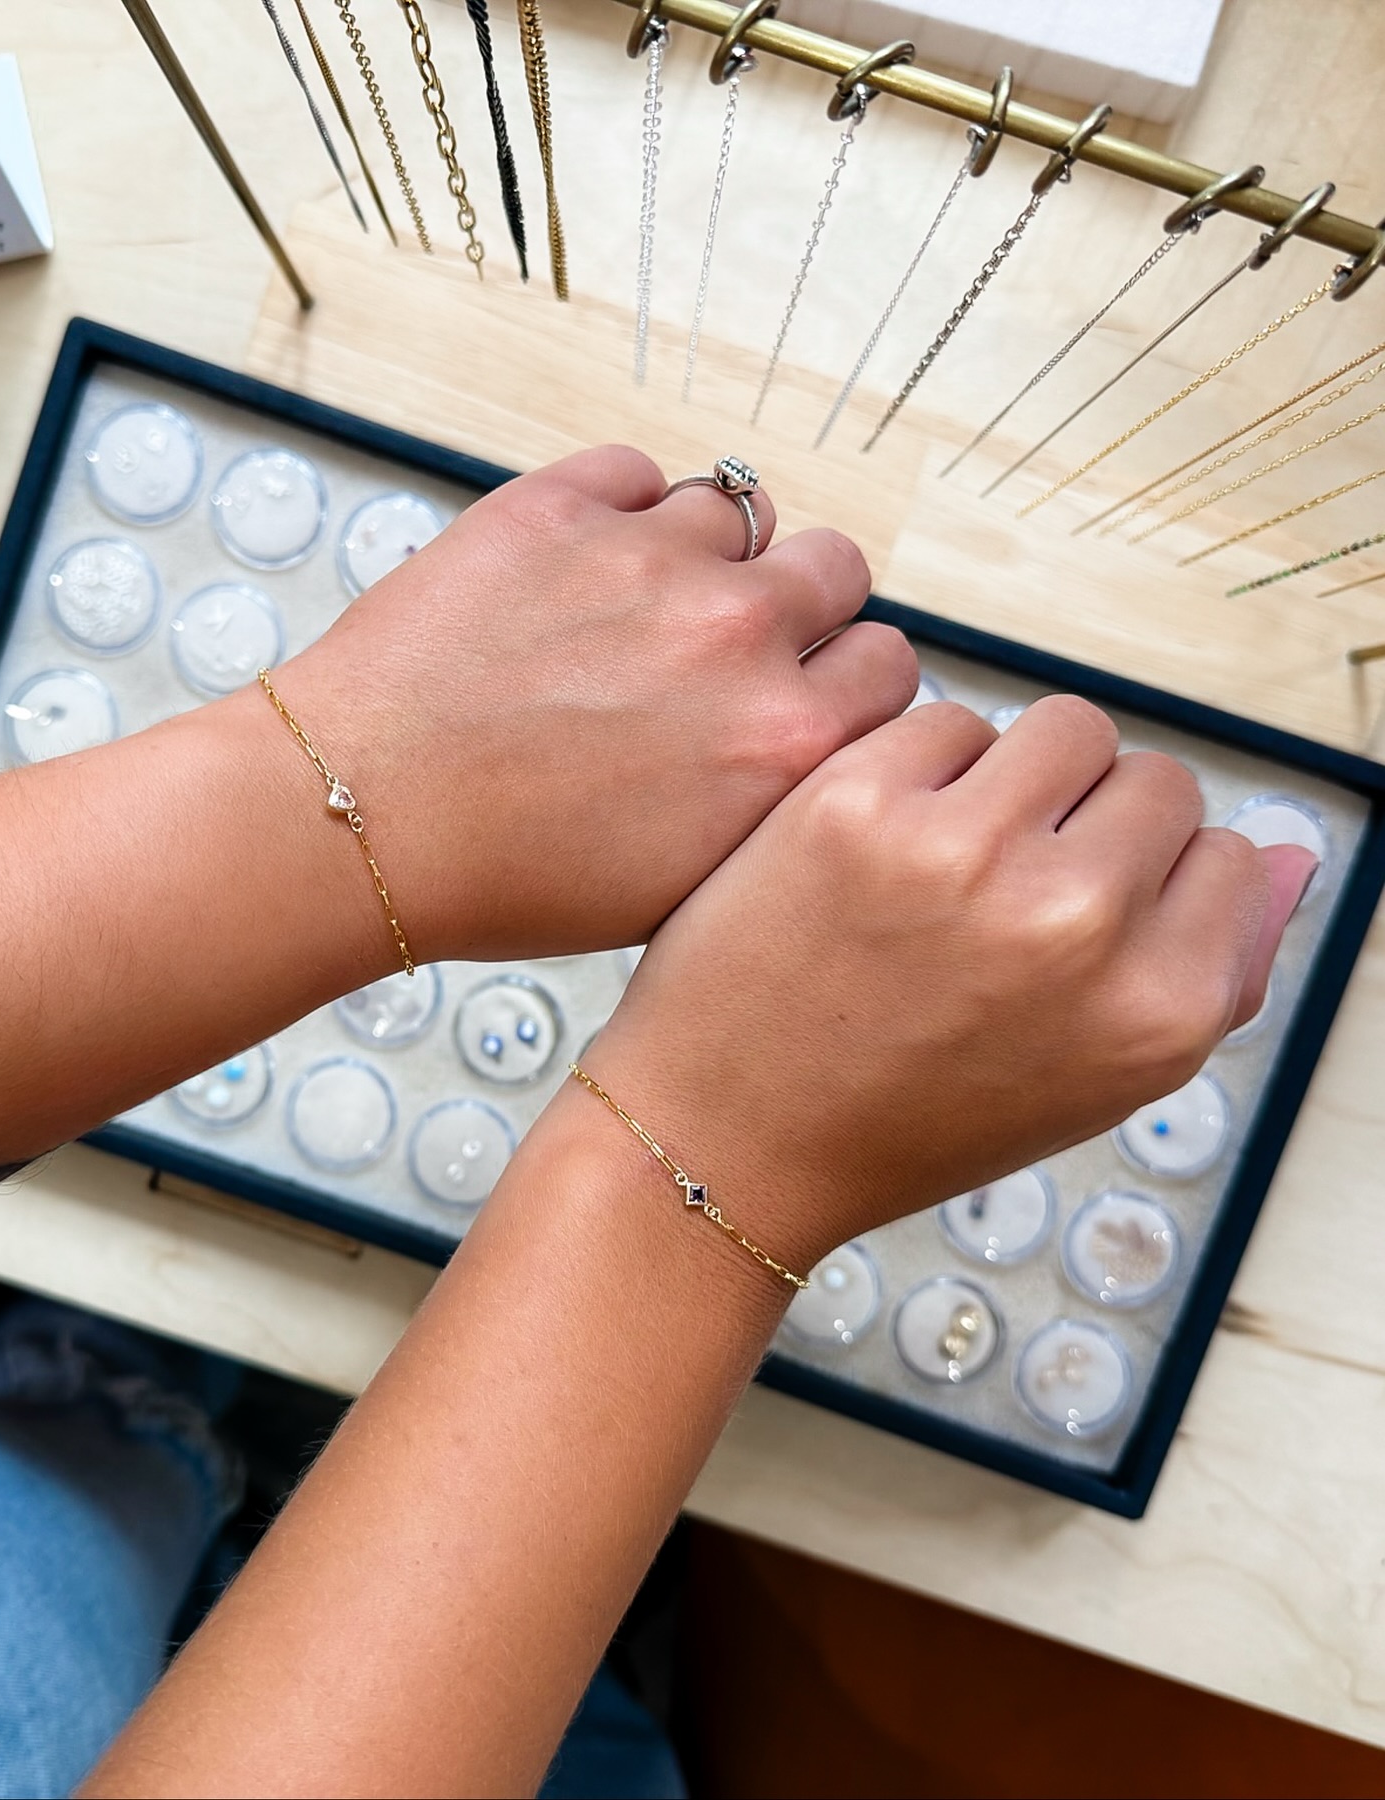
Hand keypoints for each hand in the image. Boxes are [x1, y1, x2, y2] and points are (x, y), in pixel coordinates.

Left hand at [279, 446, 914, 958]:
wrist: (360, 821)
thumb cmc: (509, 877)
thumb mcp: (682, 887)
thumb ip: (771, 801)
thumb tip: (806, 740)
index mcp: (785, 743)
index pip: (887, 666)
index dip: (842, 679)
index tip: (800, 690)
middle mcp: (737, 637)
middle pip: (837, 568)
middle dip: (798, 604)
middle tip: (727, 644)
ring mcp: (648, 557)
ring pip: (739, 509)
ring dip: (706, 551)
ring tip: (636, 604)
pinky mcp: (559, 505)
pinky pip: (636, 471)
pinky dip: (619, 508)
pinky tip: (576, 569)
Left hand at [586, 696, 1314, 1268]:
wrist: (729, 1138)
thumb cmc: (913, 1117)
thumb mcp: (1093, 1083)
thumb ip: (1215, 972)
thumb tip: (1294, 855)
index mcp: (1159, 1010)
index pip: (1228, 854)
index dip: (1150, 879)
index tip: (1075, 919)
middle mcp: (1079, 925)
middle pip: (1151, 778)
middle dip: (1087, 821)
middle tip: (1001, 891)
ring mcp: (965, 853)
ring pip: (1059, 728)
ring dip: (1013, 777)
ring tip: (944, 857)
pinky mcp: (857, 802)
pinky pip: (944, 718)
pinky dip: (917, 767)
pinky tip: (872, 843)